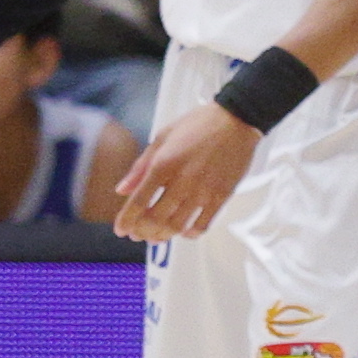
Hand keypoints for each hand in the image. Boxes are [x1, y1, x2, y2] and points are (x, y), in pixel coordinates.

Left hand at [113, 101, 259, 242]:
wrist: (236, 120)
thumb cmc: (197, 125)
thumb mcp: (162, 137)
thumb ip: (140, 166)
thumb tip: (122, 190)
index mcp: (163, 164)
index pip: (139, 201)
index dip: (126, 220)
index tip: (121, 230)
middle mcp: (182, 180)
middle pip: (156, 218)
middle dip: (142, 231)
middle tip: (138, 235)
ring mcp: (204, 190)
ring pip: (178, 225)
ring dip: (163, 235)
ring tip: (157, 237)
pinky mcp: (222, 195)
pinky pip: (204, 224)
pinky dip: (190, 233)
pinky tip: (184, 231)